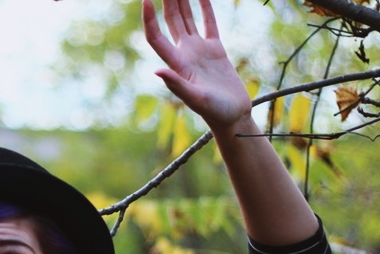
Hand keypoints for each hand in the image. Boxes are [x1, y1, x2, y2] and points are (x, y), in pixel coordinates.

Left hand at [143, 0, 250, 129]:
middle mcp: (185, 54)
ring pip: (187, 18)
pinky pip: (208, 23)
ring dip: (181, 1)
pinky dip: (204, 7)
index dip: (149, 19)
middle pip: (171, 21)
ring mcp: (199, 51)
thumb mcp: (196, 100)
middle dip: (166, 2)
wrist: (233, 116)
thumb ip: (177, 84)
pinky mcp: (215, 50)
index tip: (145, 0)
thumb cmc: (215, 112)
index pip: (157, 37)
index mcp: (177, 64)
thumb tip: (157, 71)